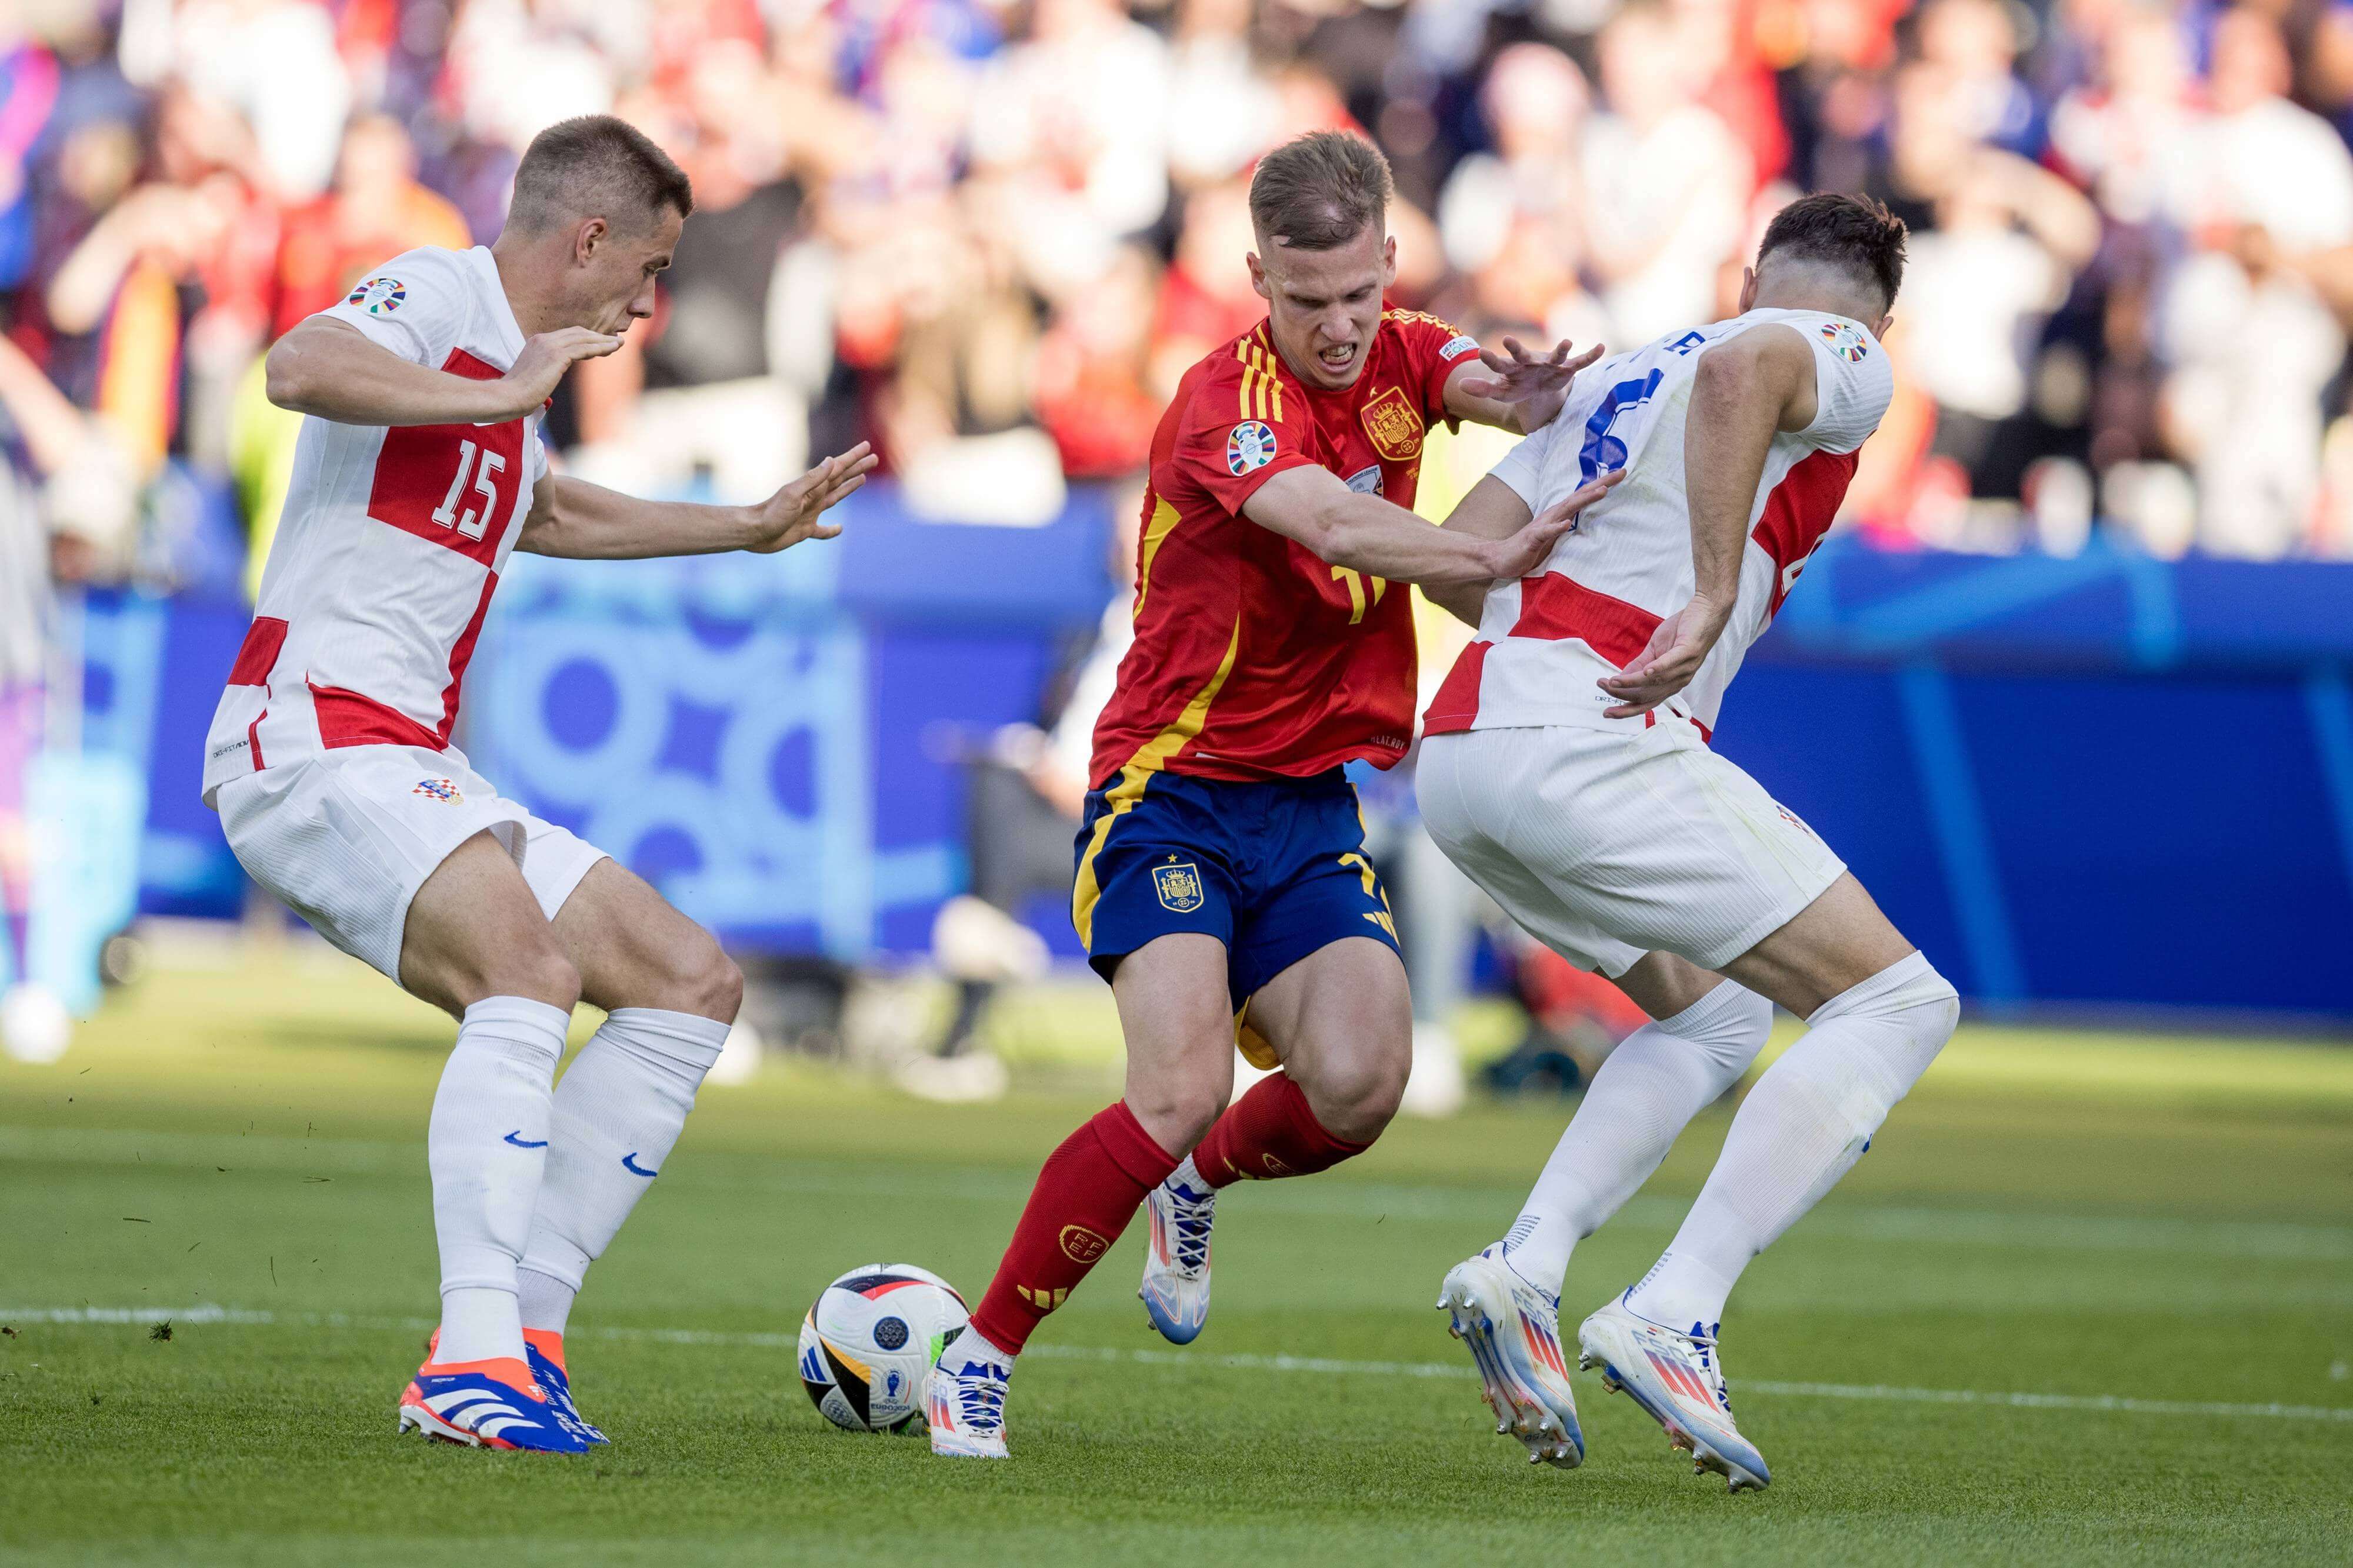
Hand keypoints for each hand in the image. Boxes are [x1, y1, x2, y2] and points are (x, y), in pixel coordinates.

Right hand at [495, 328, 621, 417]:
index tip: (601, 342)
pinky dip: (600, 347)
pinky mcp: (556, 355)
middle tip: (615, 340)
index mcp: (538, 342)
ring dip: (604, 340)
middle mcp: (544, 339)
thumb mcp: (535, 376)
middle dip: (598, 336)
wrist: (509, 396)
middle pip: (578, 333)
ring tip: (619, 343)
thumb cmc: (519, 394)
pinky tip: (612, 349)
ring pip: (584, 338)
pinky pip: (584, 348)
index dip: (587, 337)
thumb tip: (551, 381)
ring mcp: (550, 345)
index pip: (568, 335)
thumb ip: (546, 371)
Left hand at [748, 442, 878, 552]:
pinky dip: (832, 530)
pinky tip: (839, 528)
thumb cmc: (772, 512)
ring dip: (850, 488)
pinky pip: (823, 530)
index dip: (853, 457)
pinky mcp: (805, 530)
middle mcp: (814, 497)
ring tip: (863, 479)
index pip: (838, 469)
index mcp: (813, 487)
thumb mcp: (793, 494)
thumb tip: (832, 460)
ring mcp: (811, 513)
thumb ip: (812, 479)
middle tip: (873, 458)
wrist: (754, 532)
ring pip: (836, 498)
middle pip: (841, 479)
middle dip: (857, 468)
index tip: (867, 447)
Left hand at [1457, 337, 1603, 433]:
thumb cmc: (1516, 386)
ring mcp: (1549, 364)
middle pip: (1521, 354)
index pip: (1498, 363)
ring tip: (1566, 342)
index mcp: (1512, 368)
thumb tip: (1459, 386)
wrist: (1538, 386)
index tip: (1480, 353)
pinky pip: (1581, 362)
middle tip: (1507, 339)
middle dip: (1515, 348)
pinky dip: (1591, 355)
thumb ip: (1482, 389)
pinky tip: (1601, 347)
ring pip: (1555, 356)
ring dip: (1561, 350)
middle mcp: (1530, 362)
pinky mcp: (1566, 369)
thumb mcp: (1500, 391)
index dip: (1490, 359)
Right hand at [1480, 468, 1624, 580]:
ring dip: (1584, 499)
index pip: (1583, 496)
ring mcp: (1542, 526)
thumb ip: (1569, 529)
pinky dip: (1556, 527)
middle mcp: (1552, 515)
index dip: (1602, 485)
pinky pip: (1545, 532)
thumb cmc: (1528, 549)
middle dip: (1601, 484)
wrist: (1500, 558)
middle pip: (1579, 496)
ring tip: (1602, 491)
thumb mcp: (1554, 538)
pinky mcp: (1532, 539)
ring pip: (1566, 510)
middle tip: (1621, 472)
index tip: (1621, 473)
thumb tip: (1589, 525)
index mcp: (1559, 515)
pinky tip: (1565, 524)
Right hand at [1596, 590, 1734, 717]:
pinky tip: (1644, 671)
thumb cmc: (1682, 630)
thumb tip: (1619, 679)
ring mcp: (1686, 667)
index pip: (1646, 702)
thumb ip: (1640, 665)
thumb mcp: (1656, 649)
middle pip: (1647, 695)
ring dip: (1631, 683)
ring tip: (1612, 681)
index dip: (1626, 709)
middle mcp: (1680, 681)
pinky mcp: (1689, 651)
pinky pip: (1671, 663)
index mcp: (1671, 683)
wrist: (1707, 610)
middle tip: (1603, 687)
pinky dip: (1657, 669)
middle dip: (1622, 694)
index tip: (1607, 712)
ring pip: (1654, 681)